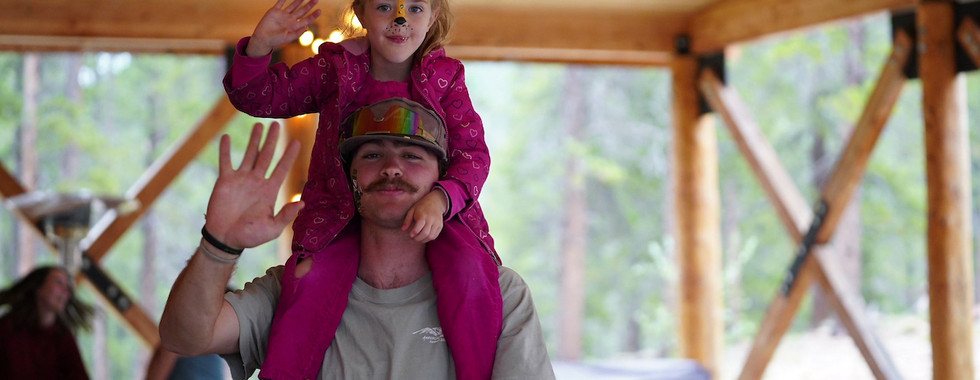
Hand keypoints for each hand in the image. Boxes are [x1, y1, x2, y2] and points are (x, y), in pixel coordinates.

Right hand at [203, 122, 303, 249]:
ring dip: (253, 140)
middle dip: (272, 140)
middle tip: (277, 124)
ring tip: (259, 125)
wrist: (225, 239)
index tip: (298, 142)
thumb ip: (286, 215)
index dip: (289, 156)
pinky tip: (225, 136)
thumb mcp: (272, 228)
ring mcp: (241, 179)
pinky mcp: (225, 181)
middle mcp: (257, 181)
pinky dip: (225, 149)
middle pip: (266, 156)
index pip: (282, 169)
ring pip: (249, 154)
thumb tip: (302, 203)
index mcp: (269, 191)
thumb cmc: (250, 236)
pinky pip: (225, 161)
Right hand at [246, 0, 321, 56]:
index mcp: (295, 26)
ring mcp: (283, 15)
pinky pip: (280, 2)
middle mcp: (290, 19)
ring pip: (293, 5)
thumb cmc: (275, 40)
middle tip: (316, 0)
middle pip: (302, 11)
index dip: (313, 15)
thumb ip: (297, 33)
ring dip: (299, 0)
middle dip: (309, 5)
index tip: (320, 11)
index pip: (306, 20)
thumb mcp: (288, 38)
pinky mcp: (275, 11)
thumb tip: (307, 28)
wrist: (263, 38)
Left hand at [401, 189, 446, 242]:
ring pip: (430, 236)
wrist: (435, 201)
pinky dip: (428, 239)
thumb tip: (403, 230)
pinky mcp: (440, 226)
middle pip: (425, 233)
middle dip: (417, 238)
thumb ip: (407, 220)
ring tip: (418, 238)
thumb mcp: (412, 210)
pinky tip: (424, 237)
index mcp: (423, 215)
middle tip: (413, 238)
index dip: (413, 233)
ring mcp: (437, 223)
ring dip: (423, 240)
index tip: (410, 235)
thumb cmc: (421, 206)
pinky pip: (434, 236)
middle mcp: (431, 219)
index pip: (418, 227)